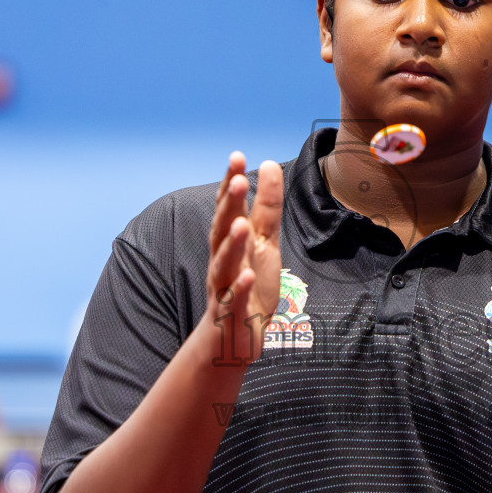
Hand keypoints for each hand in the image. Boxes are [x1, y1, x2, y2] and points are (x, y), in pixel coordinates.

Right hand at [204, 152, 283, 365]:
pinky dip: (239, 288)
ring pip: (224, 263)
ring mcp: (225, 286)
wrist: (235, 335)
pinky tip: (246, 276)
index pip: (228, 207)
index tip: (236, 157)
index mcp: (231, 240)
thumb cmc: (249, 282)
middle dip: (229, 206)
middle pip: (222, 230)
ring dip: (231, 244)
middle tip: (239, 180)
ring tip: (240, 224)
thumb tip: (269, 164)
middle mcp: (223, 259)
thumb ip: (266, 206)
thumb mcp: (264, 240)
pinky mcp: (232, 313)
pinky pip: (234, 300)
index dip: (230, 183)